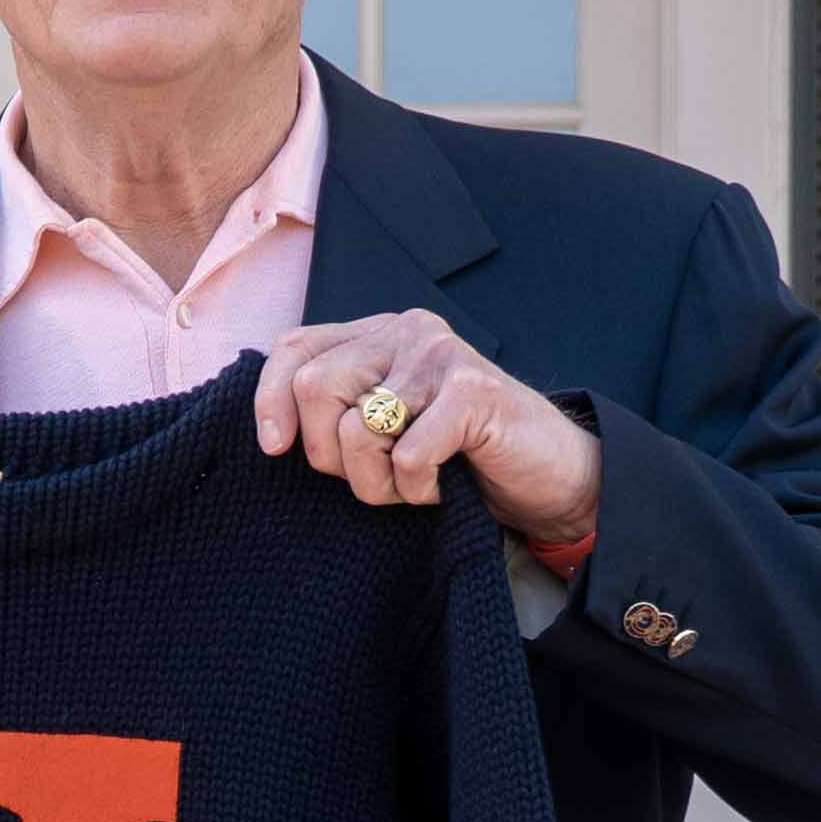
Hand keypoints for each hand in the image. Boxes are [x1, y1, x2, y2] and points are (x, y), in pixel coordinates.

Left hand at [250, 312, 598, 543]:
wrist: (550, 474)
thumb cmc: (459, 457)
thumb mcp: (386, 428)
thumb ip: (338, 411)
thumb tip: (271, 430)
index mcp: (379, 335)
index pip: (296, 347)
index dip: (270, 398)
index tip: (274, 446)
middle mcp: (407, 332)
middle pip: (316, 389)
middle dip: (331, 457)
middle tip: (375, 478)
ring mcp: (442, 357)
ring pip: (357, 429)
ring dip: (378, 482)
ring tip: (414, 483)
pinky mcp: (473, 392)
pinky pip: (408, 455)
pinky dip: (418, 489)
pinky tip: (443, 486)